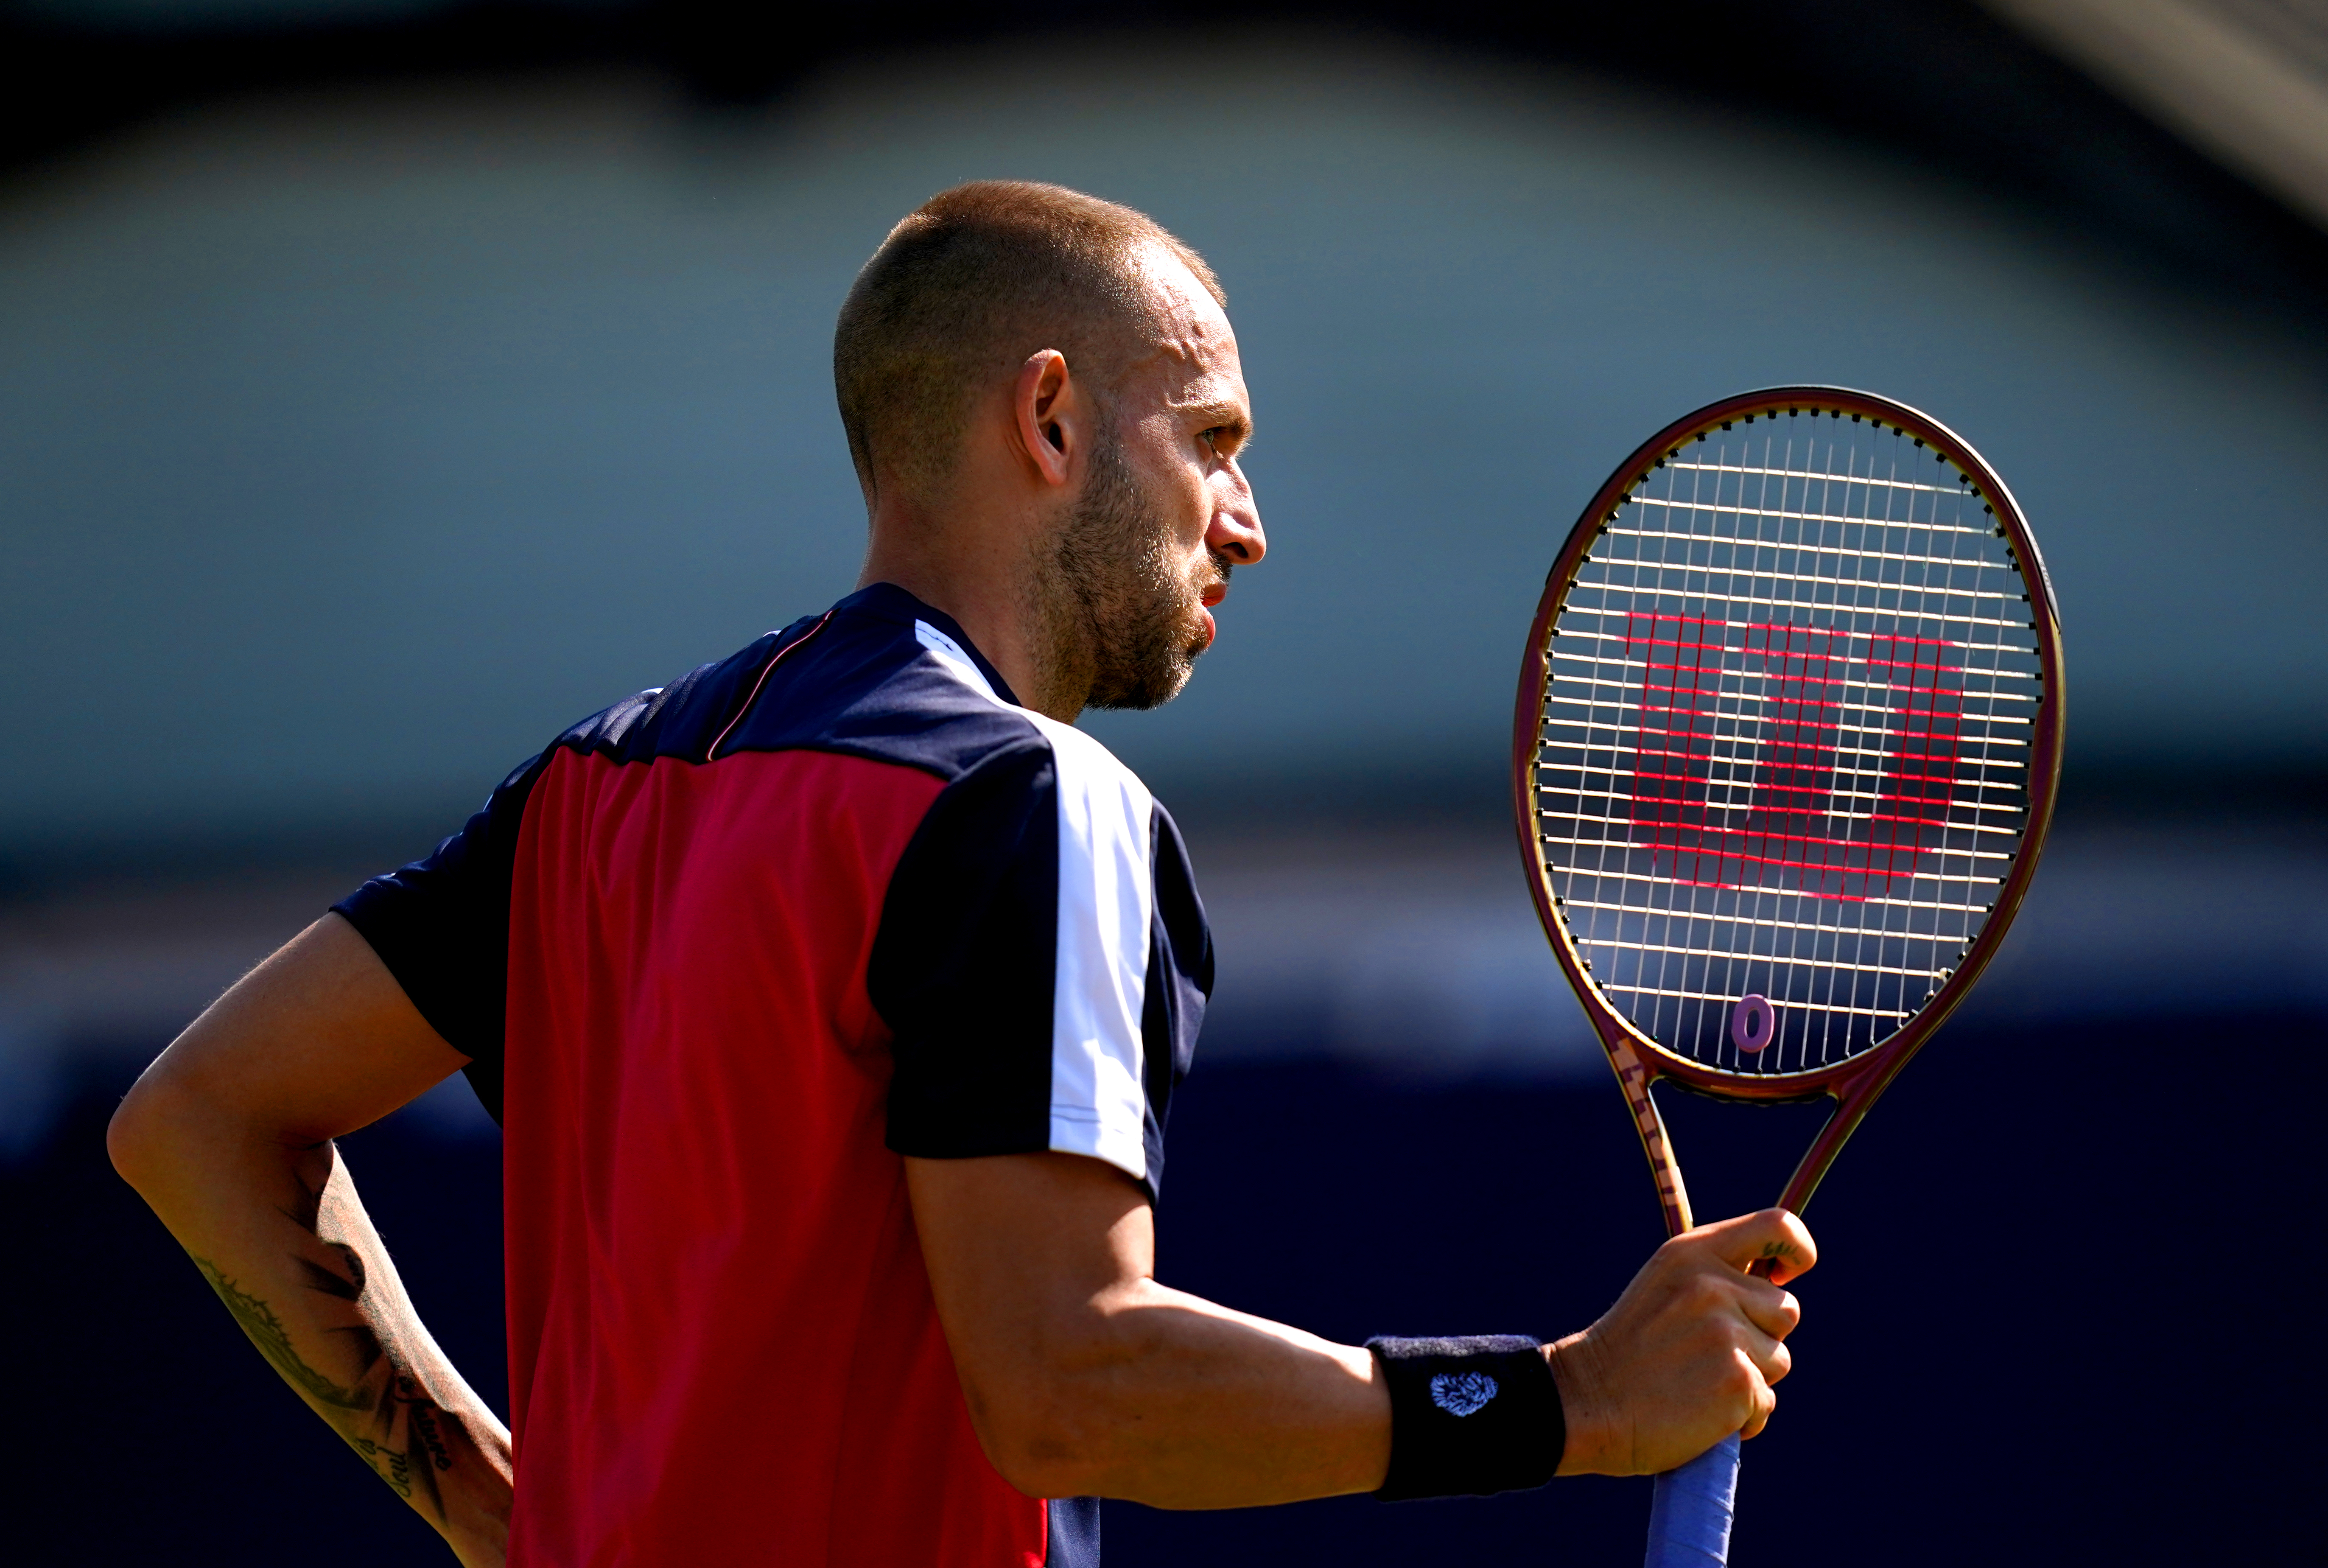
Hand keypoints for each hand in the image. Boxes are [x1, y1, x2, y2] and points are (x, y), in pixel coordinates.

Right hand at [1546, 1208, 1814, 1475]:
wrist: (1589, 1402)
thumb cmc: (1630, 1350)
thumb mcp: (1665, 1286)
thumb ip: (1715, 1274)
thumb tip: (1779, 1278)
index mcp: (1694, 1253)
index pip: (1776, 1226)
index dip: (1798, 1249)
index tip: (1790, 1273)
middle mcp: (1713, 1286)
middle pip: (1786, 1309)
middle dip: (1761, 1336)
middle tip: (1708, 1353)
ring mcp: (1727, 1333)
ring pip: (1779, 1359)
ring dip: (1751, 1378)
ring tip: (1698, 1382)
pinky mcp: (1738, 1381)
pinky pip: (1766, 1401)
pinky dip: (1742, 1417)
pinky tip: (1700, 1413)